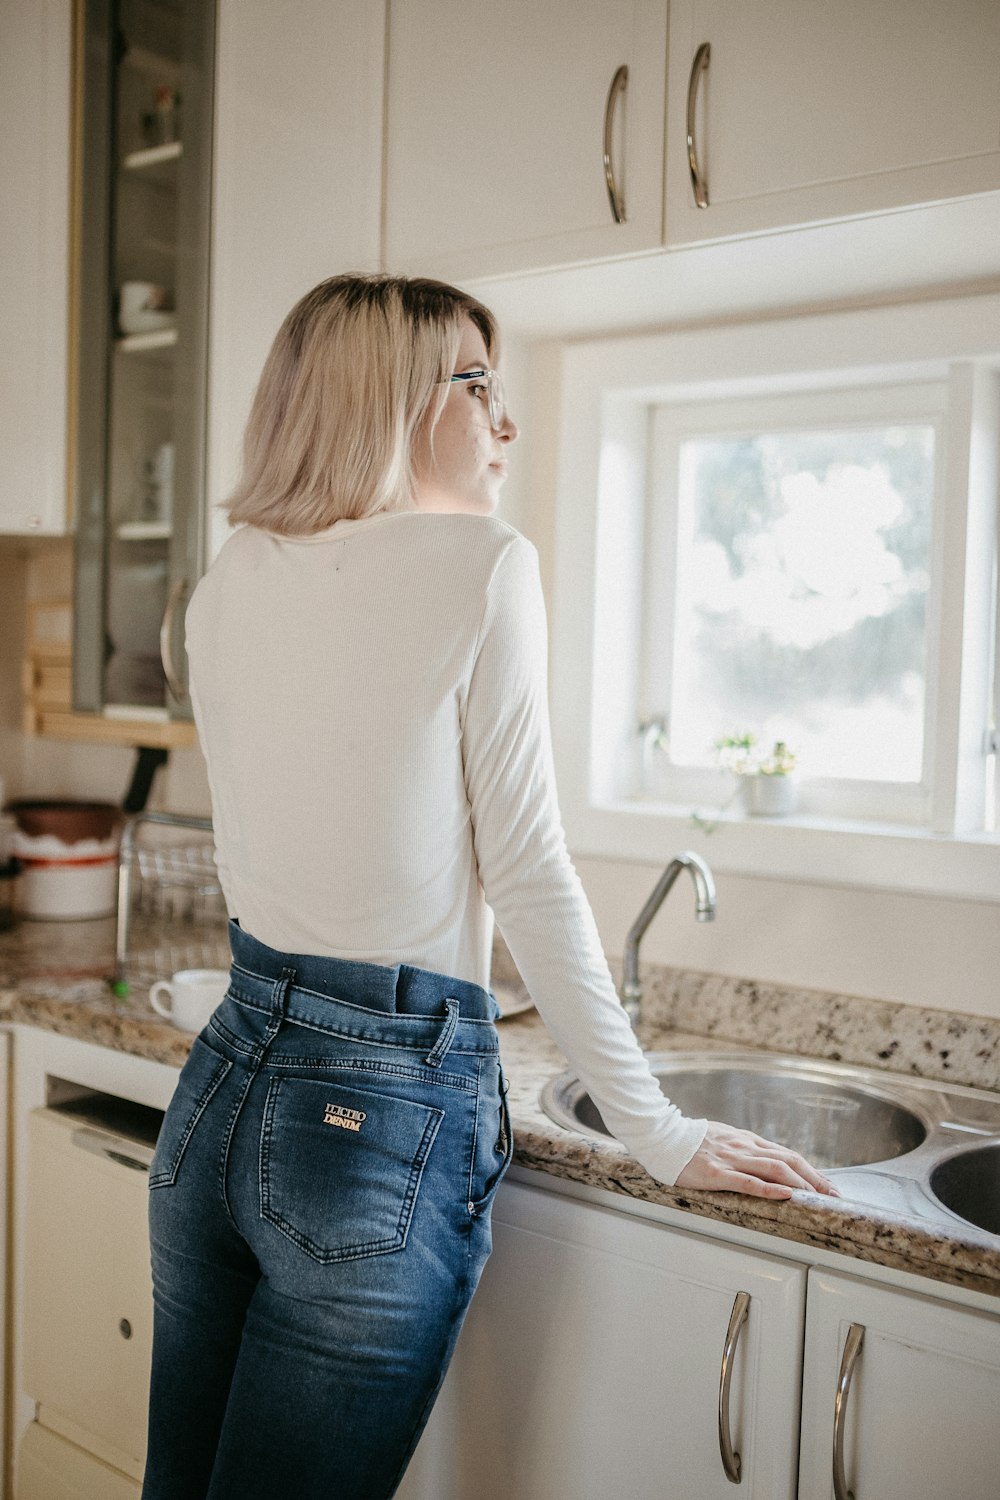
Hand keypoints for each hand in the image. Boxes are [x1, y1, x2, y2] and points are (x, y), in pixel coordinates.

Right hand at [675, 1120, 839, 1199]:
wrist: (661, 1136)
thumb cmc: (689, 1140)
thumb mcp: (722, 1138)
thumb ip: (742, 1148)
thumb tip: (762, 1160)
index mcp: (746, 1140)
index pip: (786, 1154)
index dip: (810, 1169)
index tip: (828, 1184)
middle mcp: (743, 1147)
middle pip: (788, 1160)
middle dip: (815, 1178)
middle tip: (834, 1194)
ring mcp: (731, 1159)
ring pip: (774, 1169)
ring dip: (801, 1183)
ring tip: (819, 1197)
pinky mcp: (716, 1174)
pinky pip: (748, 1181)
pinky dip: (770, 1188)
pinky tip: (786, 1195)